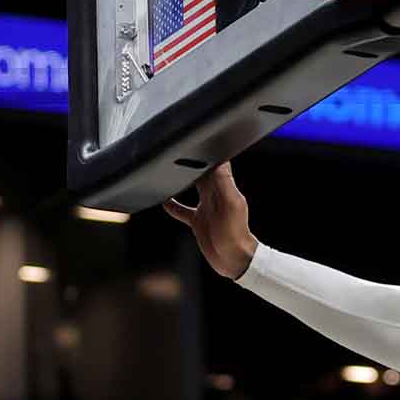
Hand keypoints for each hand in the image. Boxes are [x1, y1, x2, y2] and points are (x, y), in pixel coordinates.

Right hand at [163, 162, 258, 280]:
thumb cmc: (235, 234)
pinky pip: (182, 210)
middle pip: (200, 172)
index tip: (193, 140)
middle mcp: (214, 195)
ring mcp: (206, 208)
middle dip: (189, 162)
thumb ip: (224, 181)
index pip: (213, 164)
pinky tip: (163, 201)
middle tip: (174, 151)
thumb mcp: (231, 204)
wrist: (235, 259)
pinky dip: (173, 205)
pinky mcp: (198, 221)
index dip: (204, 152)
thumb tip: (220, 159)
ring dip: (179, 180)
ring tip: (165, 170)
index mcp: (223, 187)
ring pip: (190, 188)